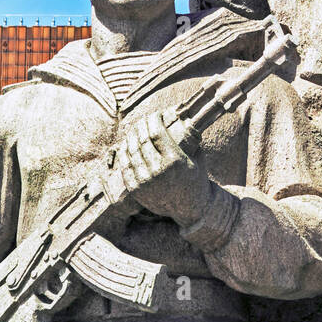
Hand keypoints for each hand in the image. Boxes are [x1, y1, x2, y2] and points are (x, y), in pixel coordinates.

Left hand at [116, 111, 212, 227]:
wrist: (190, 208)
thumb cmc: (195, 178)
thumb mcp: (197, 156)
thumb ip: (190, 138)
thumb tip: (184, 117)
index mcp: (175, 160)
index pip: (157, 132)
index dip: (153, 120)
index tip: (155, 114)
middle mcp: (158, 170)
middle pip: (142, 140)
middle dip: (141, 125)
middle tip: (143, 119)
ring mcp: (145, 181)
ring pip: (131, 152)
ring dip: (131, 136)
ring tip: (134, 129)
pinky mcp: (137, 190)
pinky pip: (125, 166)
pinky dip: (124, 152)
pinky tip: (127, 144)